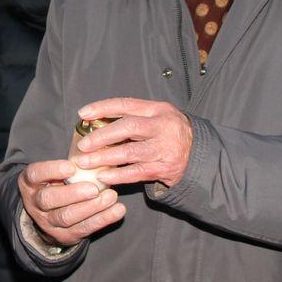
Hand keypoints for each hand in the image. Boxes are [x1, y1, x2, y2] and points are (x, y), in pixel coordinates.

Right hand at [18, 159, 125, 247]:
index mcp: (30, 182)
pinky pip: (84, 228)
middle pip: (49, 199)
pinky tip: (117, 210)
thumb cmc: (56, 185)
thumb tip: (97, 149)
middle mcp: (35, 203)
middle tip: (94, 188)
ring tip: (111, 197)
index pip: (36, 174)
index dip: (52, 170)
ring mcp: (48, 222)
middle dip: (73, 193)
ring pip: (67, 216)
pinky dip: (102, 219)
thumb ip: (70, 165)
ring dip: (91, 207)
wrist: (48, 217)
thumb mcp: (54, 173)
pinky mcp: (64, 236)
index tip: (71, 167)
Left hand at [72, 98, 193, 186]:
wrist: (199, 154)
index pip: (126, 105)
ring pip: (129, 152)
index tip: (83, 113)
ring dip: (104, 157)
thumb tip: (96, 121)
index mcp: (158, 110)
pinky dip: (118, 175)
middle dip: (102, 135)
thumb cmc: (169, 133)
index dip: (103, 108)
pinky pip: (136, 173)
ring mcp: (165, 148)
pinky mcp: (164, 169)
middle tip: (83, 144)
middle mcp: (163, 126)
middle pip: (128, 127)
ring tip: (85, 162)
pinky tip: (103, 176)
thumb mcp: (157, 117)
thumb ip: (133, 117)